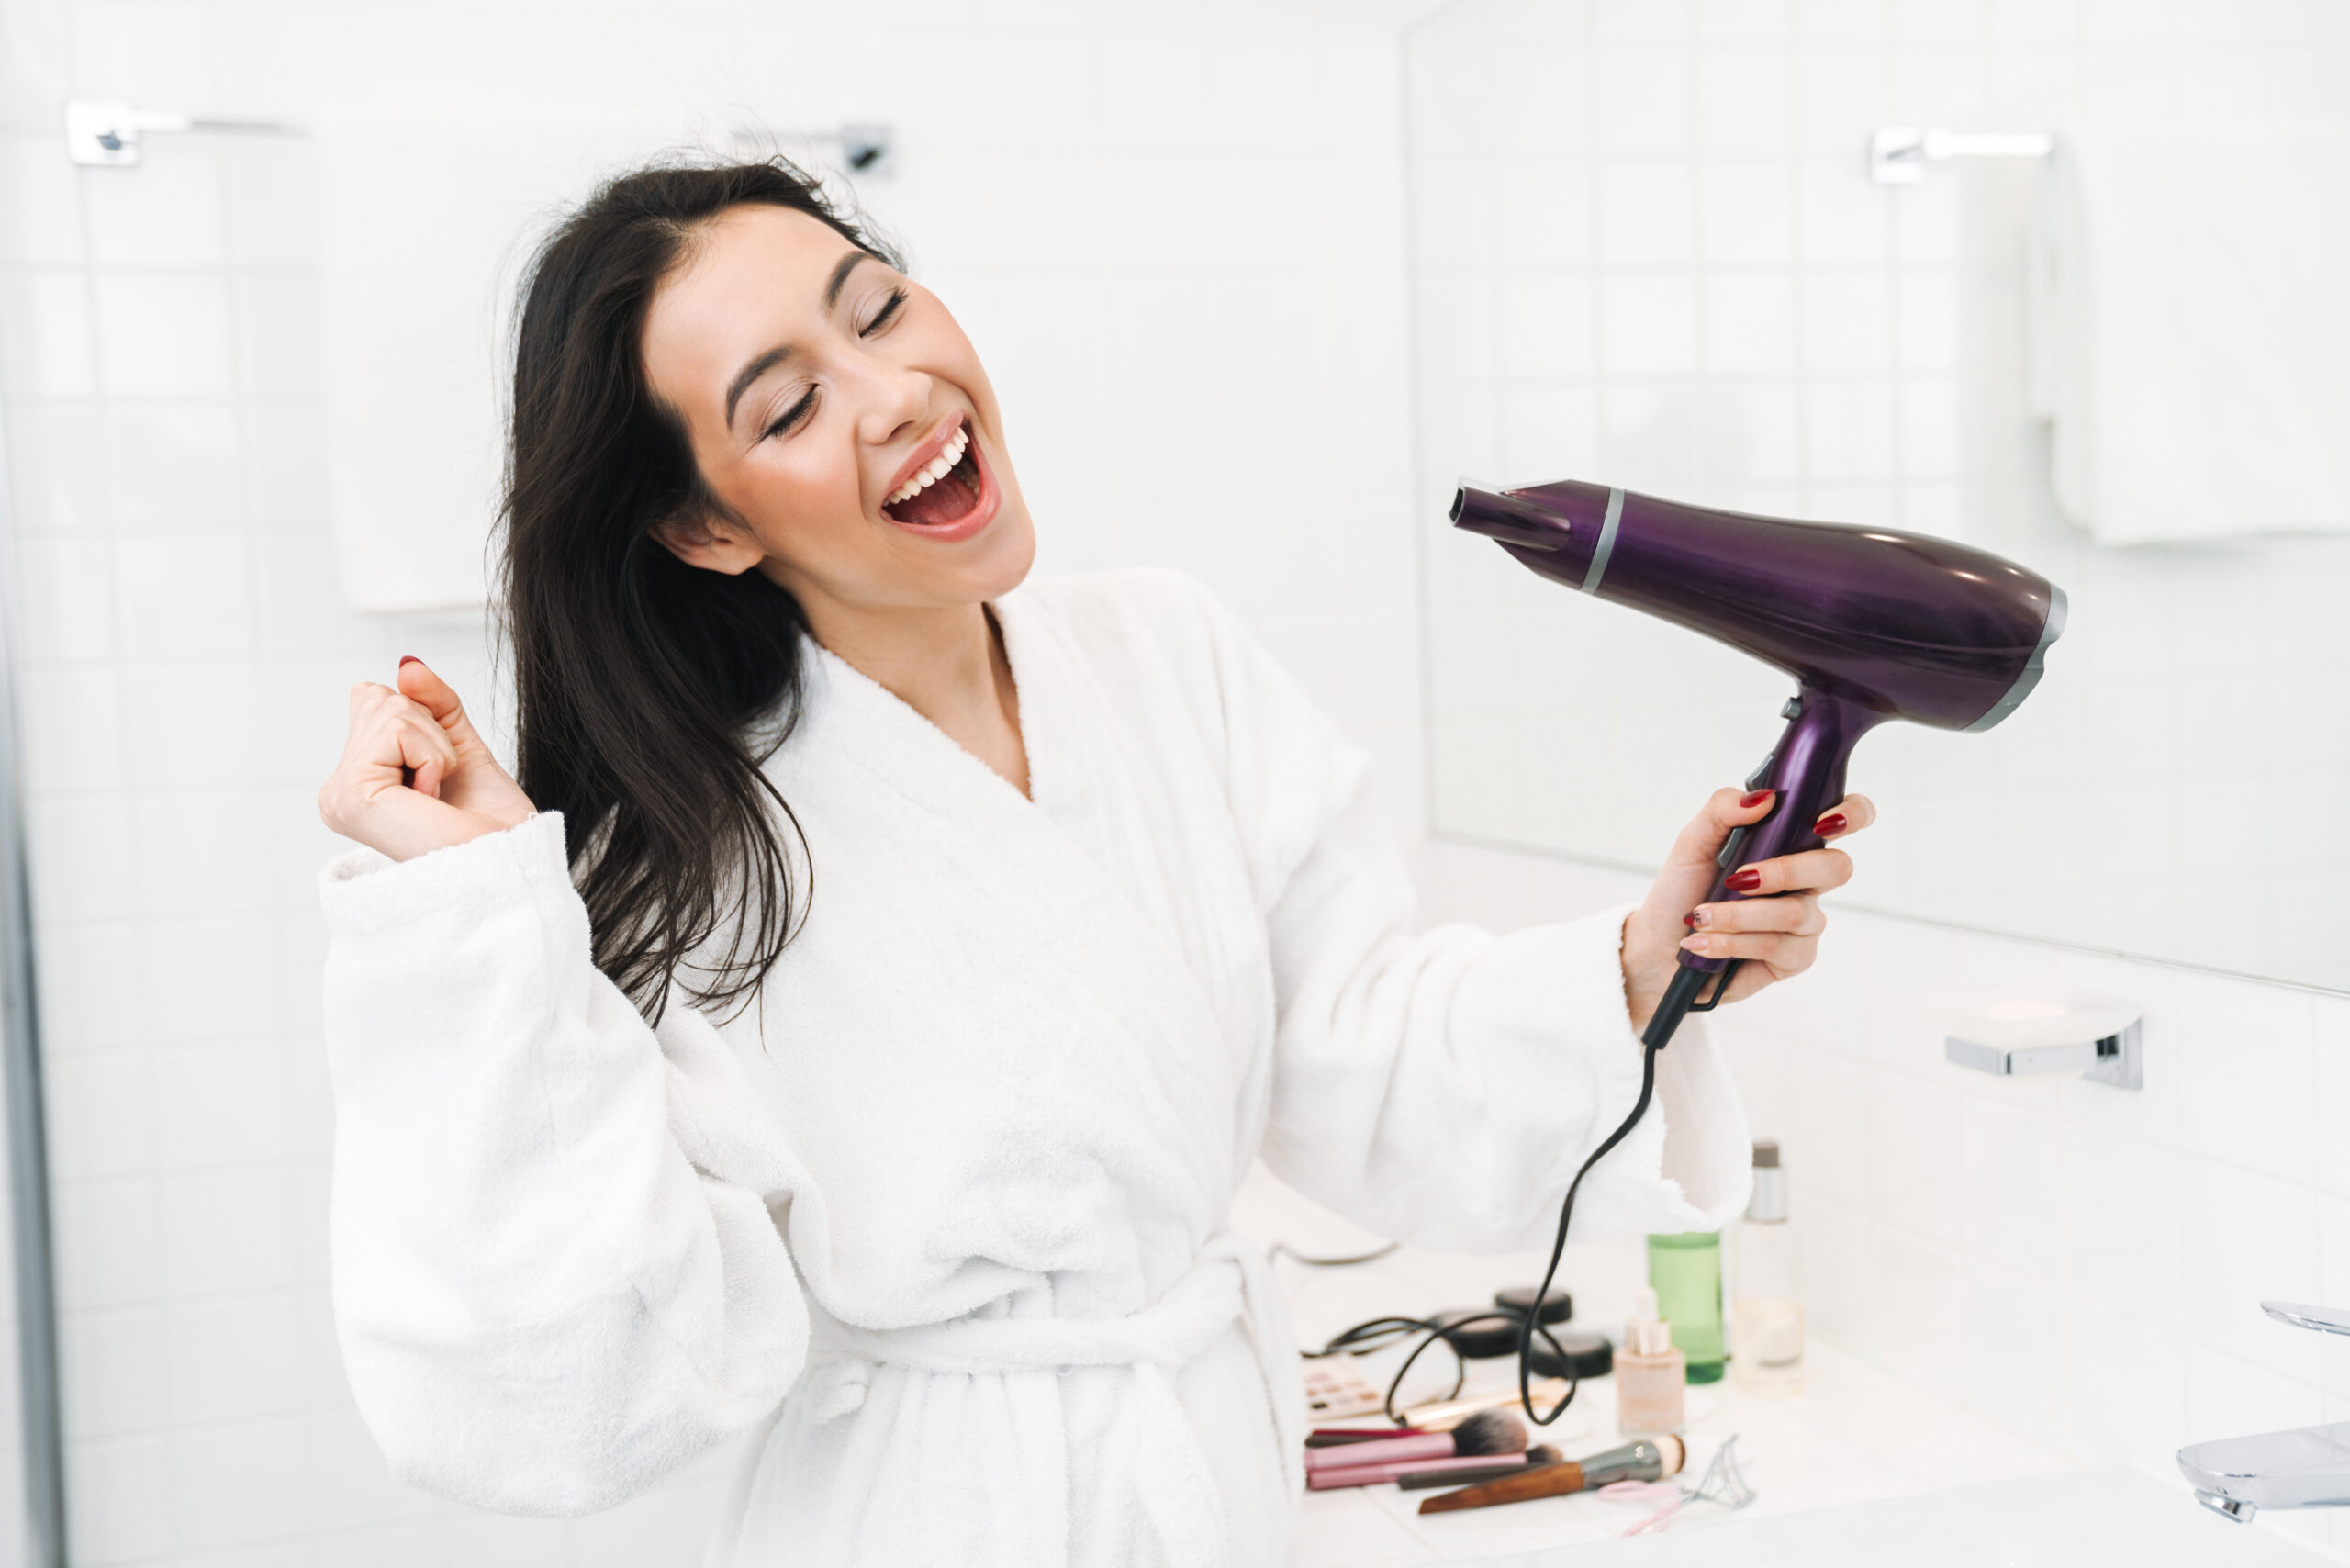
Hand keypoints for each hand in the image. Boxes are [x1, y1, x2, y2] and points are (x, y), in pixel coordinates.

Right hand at [318, 658, 536, 862]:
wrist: (512, 861)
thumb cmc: (491, 822)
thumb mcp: (460, 745)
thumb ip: (432, 702)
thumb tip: (406, 665)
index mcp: (354, 783)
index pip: (374, 699)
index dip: (426, 725)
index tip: (439, 778)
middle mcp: (336, 793)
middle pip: (383, 700)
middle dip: (432, 736)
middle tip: (443, 791)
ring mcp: (338, 796)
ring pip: (392, 709)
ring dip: (437, 749)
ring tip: (438, 797)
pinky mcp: (352, 796)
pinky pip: (398, 729)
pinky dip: (434, 757)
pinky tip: (431, 801)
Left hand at [1620, 788, 1875, 1031]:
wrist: (1660, 944)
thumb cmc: (1683, 889)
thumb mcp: (1692, 842)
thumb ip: (1723, 810)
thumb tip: (1765, 797)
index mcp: (1789, 842)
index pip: (1844, 819)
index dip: (1853, 813)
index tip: (1824, 821)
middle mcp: (1806, 880)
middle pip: (1837, 868)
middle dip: (1784, 871)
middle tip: (1738, 879)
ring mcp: (1805, 921)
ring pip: (1796, 912)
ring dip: (1738, 914)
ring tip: (1700, 917)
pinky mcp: (1794, 958)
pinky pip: (1777, 946)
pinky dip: (1731, 942)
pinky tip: (1703, 944)